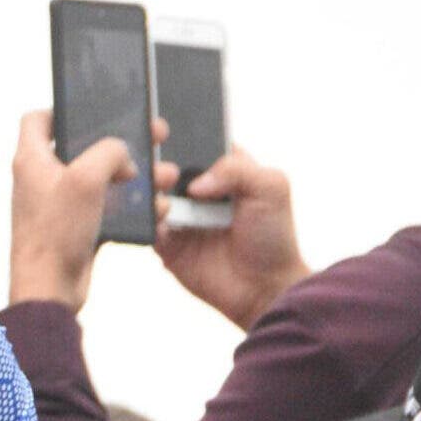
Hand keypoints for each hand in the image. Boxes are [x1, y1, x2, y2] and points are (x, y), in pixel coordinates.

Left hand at [9, 109, 161, 313]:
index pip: (38, 119)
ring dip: (136, 178)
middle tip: (151, 138)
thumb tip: (122, 155)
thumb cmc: (54, 235)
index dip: (63, 110)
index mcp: (32, 159)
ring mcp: (61, 204)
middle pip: (84, 147)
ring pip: (104, 179)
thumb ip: (109, 151)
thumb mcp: (87, 178)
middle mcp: (44, 179)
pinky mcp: (78, 226)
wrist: (50, 289)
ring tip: (162, 178)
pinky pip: (110, 208)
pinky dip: (131, 207)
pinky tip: (153, 209)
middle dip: (121, 144)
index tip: (91, 110)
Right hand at [153, 148, 309, 329]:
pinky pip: (147, 228)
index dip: (180, 136)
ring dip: (152, 196)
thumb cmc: (273, 236)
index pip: (194, 142)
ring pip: (151, 196)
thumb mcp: (271, 189)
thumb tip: (195, 184)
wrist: (263, 288)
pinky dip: (149, 224)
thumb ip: (237, 170)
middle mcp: (196, 189)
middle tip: (168, 174)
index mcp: (222, 168)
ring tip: (166, 203)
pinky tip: (161, 225)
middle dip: (160, 166)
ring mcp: (179, 216)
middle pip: (166, 167)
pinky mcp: (165, 243)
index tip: (166, 132)